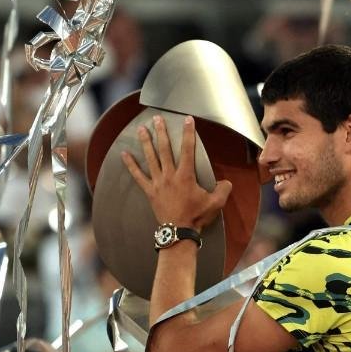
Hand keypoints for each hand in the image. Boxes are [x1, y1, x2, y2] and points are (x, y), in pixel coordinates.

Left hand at [121, 115, 230, 231]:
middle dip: (161, 132)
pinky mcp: (150, 191)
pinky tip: (124, 154)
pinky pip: (138, 176)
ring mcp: (158, 182)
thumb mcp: (216, 203)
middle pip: (165, 149)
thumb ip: (223, 189)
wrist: (179, 232)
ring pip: (151, 158)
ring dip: (146, 142)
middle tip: (157, 118)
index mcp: (186, 176)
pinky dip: (131, 165)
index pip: (188, 149)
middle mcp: (170, 175)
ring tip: (141, 129)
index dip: (188, 133)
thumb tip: (226, 182)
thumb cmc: (197, 217)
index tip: (188, 120)